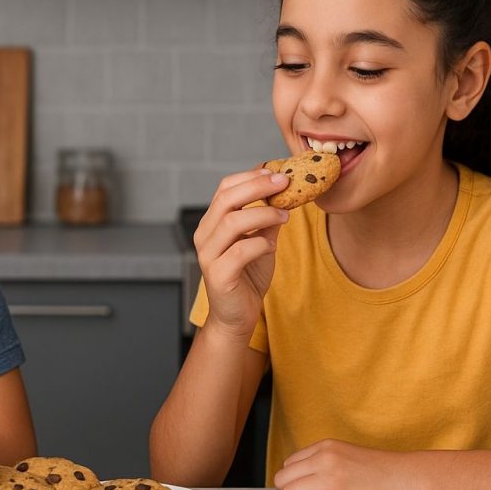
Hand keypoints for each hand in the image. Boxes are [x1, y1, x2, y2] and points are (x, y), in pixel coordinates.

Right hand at [194, 167, 290, 338]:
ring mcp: (209, 255)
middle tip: (285, 183)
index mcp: (212, 223)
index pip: (225, 188)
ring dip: (264, 214)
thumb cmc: (247, 277)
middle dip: (258, 186)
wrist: (237, 317)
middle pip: (226, 199)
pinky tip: (272, 247)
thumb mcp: (260, 241)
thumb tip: (285, 193)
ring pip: (232, 222)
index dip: (250, 176)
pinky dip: (261, 244)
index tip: (277, 172)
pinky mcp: (218, 276)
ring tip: (285, 217)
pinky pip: (240, 251)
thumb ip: (267, 220)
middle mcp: (205, 236)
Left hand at [273, 439, 417, 489]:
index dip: (296, 482)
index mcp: (324, 447)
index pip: (288, 466)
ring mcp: (330, 481)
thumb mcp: (347, 454)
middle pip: (282, 482)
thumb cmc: (383, 473)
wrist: (410, 480)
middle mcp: (324, 460)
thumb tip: (299, 480)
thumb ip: (322, 461)